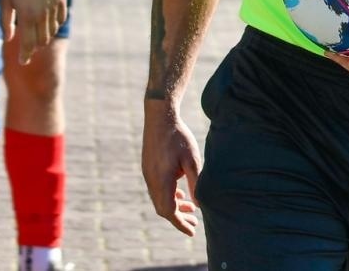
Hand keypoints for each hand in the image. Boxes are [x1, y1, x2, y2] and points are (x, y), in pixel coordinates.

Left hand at [0, 0, 66, 65]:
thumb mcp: (5, 0)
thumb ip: (6, 21)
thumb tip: (8, 39)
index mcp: (27, 16)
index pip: (28, 44)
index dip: (25, 55)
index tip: (22, 62)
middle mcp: (43, 14)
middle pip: (41, 40)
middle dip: (34, 46)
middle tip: (27, 47)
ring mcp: (54, 7)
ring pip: (52, 31)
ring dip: (44, 36)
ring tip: (36, 34)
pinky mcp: (62, 0)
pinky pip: (61, 19)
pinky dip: (54, 24)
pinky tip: (48, 22)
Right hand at [142, 97, 202, 234]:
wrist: (159, 116)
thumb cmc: (178, 136)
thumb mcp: (191, 160)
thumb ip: (196, 182)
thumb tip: (200, 204)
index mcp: (161, 181)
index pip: (169, 211)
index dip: (180, 223)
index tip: (192, 231)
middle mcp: (152, 180)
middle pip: (163, 208)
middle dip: (178, 218)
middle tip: (194, 223)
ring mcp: (148, 174)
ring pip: (160, 199)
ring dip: (174, 206)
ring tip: (190, 209)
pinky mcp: (149, 167)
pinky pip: (158, 189)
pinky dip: (169, 195)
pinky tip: (180, 192)